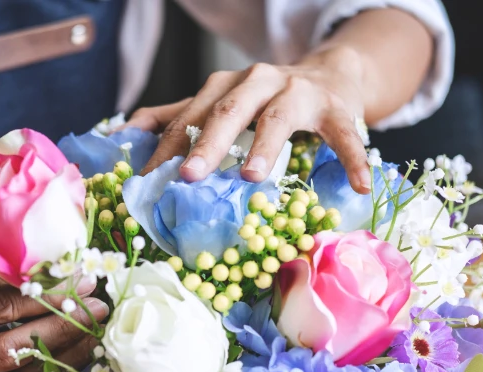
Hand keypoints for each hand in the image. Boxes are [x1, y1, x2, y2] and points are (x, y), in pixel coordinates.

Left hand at [126, 48, 372, 192]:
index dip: (167, 147)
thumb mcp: (221, 102)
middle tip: (188, 176)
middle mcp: (258, 82)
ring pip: (278, 117)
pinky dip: (352, 158)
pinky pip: (344, 134)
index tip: (145, 180)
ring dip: (265, 147)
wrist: (331, 74)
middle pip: (228, 111)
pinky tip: (359, 185)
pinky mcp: (337, 108)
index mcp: (225, 85)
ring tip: (252, 177)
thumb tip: (124, 131)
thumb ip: (177, 115)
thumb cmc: (267, 100)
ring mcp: (299, 92)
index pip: (190, 116)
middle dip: (206, 142)